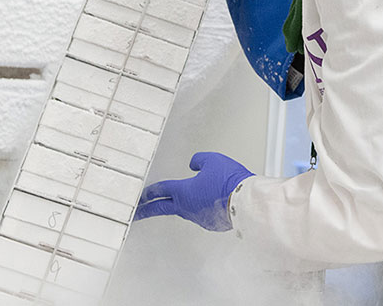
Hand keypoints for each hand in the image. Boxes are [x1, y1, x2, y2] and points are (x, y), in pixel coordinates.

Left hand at [134, 151, 252, 230]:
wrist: (246, 202)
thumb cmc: (230, 181)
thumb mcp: (212, 160)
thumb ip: (199, 161)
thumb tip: (192, 164)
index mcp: (184, 192)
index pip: (162, 190)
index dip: (149, 191)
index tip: (140, 196)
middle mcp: (188, 207)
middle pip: (163, 208)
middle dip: (147, 210)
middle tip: (136, 213)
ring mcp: (198, 217)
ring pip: (184, 209)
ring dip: (178, 204)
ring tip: (178, 199)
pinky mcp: (210, 222)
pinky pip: (199, 213)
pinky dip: (198, 207)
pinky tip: (205, 201)